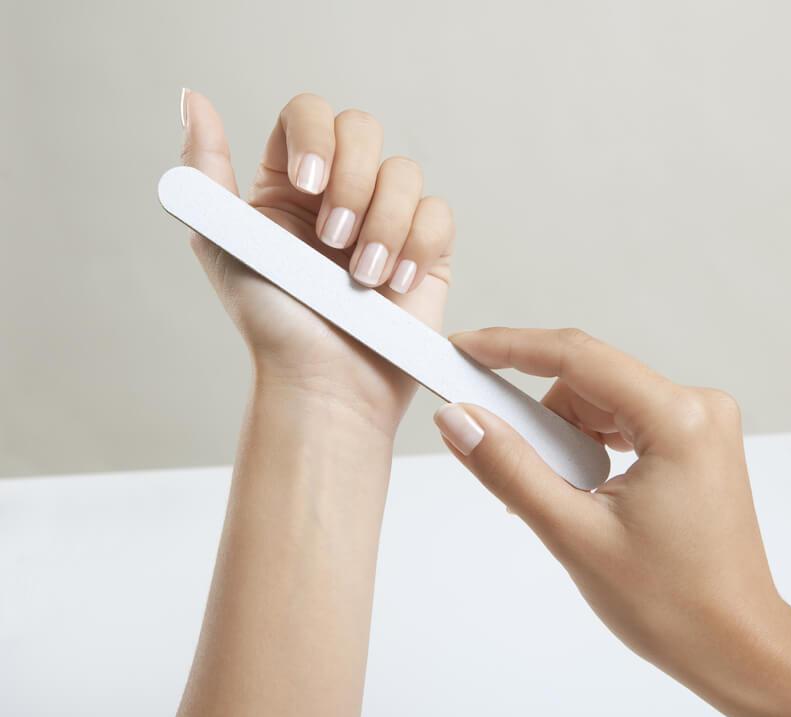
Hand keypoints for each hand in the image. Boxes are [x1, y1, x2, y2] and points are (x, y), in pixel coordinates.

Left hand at [180, 90, 454, 434]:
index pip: (309, 115)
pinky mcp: (426, 249)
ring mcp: (387, 219)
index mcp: (291, 184)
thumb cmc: (274, 324)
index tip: (309, 185)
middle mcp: (341, 193)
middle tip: (333, 241)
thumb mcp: (222, 240)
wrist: (326, 384)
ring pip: (403, 172)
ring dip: (383, 226)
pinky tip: (395, 285)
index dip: (316, 136)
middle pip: (362, 128)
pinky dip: (417, 247)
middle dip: (352, 184)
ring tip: (362, 279)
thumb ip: (206, 169)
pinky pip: (437, 215)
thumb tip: (193, 99)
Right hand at [433, 327, 780, 685]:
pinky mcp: (695, 443)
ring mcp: (701, 425)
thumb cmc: (675, 605)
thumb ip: (510, 469)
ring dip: (563, 436)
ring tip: (556, 495)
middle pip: (589, 379)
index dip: (510, 347)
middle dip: (537, 413)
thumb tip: (461, 420)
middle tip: (495, 448)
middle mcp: (698, 408)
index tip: (464, 349)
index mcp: (679, 420)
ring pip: (602, 401)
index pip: (578, 357)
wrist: (736, 645)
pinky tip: (576, 488)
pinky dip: (588, 446)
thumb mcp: (575, 534)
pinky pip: (624, 421)